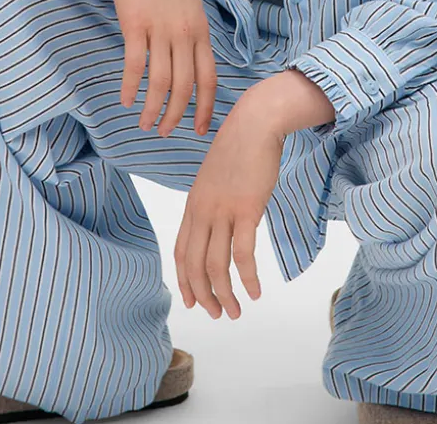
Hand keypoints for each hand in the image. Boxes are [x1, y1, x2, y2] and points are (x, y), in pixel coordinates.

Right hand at [105, 0, 216, 135]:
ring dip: (152, 108)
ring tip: (144, 124)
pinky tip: (125, 99)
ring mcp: (160, 30)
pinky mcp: (135, 25)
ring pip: (160, 81)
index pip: (208, 78)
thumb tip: (191, 61)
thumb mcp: (190, 5)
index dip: (205, 108)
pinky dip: (130, 86)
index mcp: (200, 31)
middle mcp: (184, 34)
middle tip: (165, 134)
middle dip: (176, 116)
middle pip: (184, 86)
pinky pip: (134, 64)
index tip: (199, 129)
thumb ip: (192, 33)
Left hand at [174, 98, 285, 319]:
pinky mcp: (246, 208)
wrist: (255, 123)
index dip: (185, 280)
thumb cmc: (240, 147)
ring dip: (224, 294)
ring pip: (216, 264)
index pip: (181, 251)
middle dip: (203, 295)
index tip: (193, 300)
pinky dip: (247, 278)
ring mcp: (222, 210)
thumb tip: (221, 224)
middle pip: (194, 264)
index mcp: (193, 204)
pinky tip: (255, 291)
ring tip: (236, 311)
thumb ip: (214, 201)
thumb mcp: (217, 176)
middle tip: (217, 314)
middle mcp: (202, 210)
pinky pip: (243, 253)